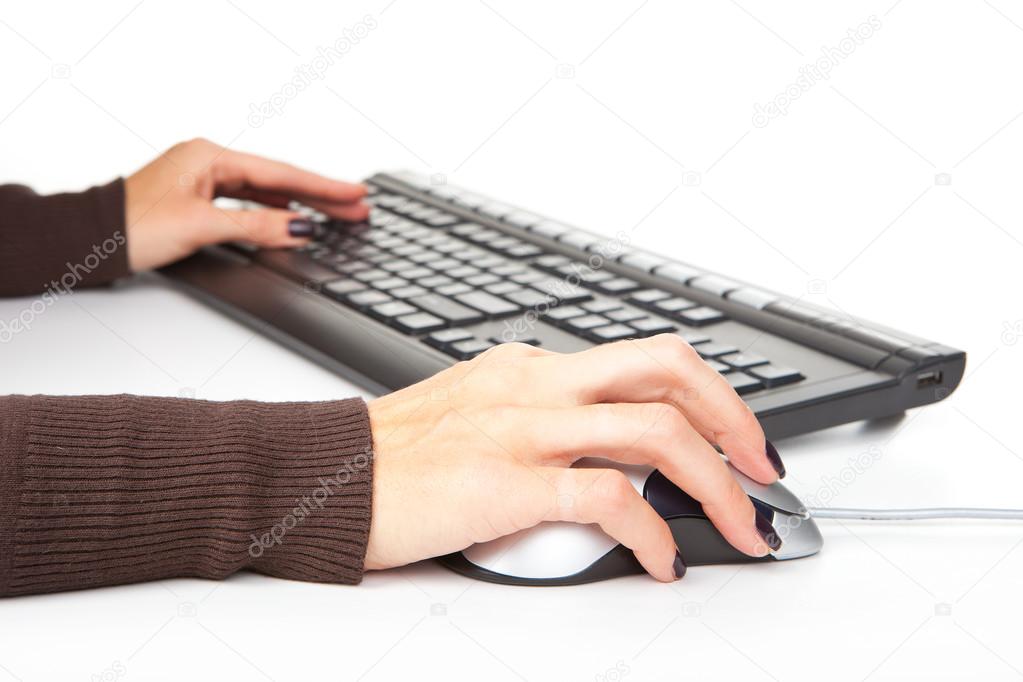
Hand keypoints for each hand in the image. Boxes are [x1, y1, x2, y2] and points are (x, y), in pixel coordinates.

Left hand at [123, 138, 368, 270]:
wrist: (91, 242)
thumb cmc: (131, 226)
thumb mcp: (202, 226)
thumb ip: (256, 226)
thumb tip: (299, 228)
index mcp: (209, 155)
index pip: (281, 173)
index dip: (322, 187)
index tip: (355, 193)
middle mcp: (208, 162)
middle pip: (279, 180)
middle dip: (321, 195)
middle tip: (358, 206)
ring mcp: (203, 180)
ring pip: (265, 192)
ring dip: (301, 204)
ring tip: (337, 213)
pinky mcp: (198, 200)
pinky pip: (248, 203)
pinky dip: (274, 212)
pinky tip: (293, 218)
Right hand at [365, 335, 783, 581]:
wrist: (320, 477)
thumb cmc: (393, 458)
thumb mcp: (477, 418)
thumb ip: (542, 426)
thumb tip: (608, 462)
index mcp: (529, 368)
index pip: (644, 361)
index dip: (709, 396)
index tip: (738, 437)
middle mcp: (533, 384)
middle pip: (666, 370)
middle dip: (734, 417)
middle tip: (763, 467)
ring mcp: (520, 427)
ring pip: (654, 430)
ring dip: (717, 482)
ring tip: (741, 524)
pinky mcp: (502, 481)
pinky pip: (607, 497)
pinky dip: (652, 533)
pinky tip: (662, 560)